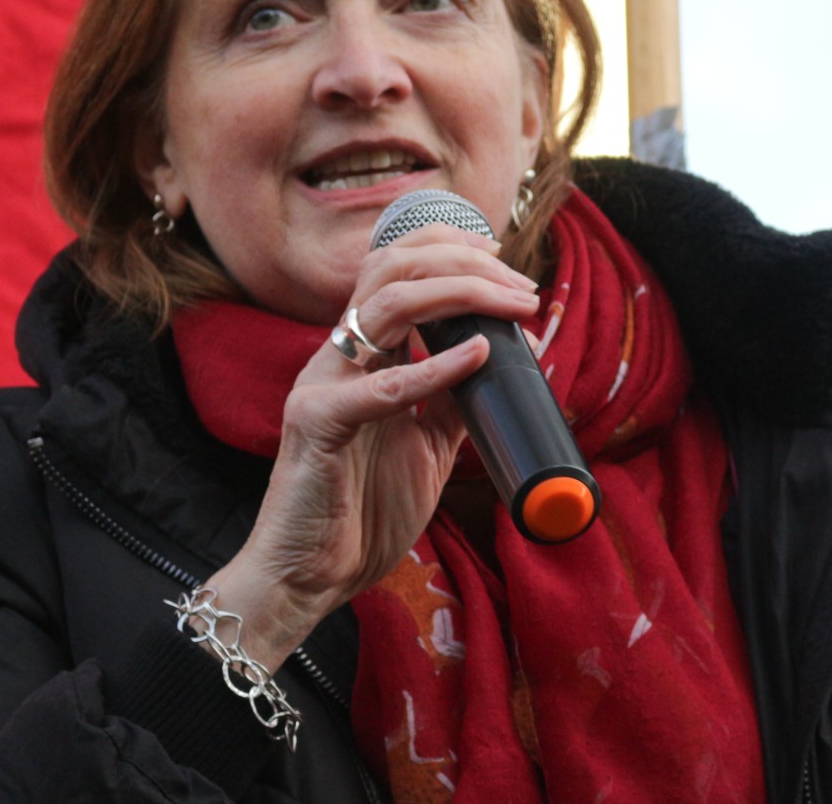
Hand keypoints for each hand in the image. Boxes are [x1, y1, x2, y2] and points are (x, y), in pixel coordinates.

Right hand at [205, 224, 539, 667]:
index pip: (398, 269)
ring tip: (513, 307)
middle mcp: (338, 356)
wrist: (309, 578)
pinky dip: (436, 367)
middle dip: (464, 261)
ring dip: (461, 295)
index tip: (510, 268)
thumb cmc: (361, 513)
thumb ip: (452, 402)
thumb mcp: (426, 446)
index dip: (453, 252)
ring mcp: (323, 382)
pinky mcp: (317, 422)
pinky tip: (478, 356)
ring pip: (387, 303)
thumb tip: (504, 361)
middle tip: (522, 286)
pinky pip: (381, 386)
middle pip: (393, 267)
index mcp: (359, 356)